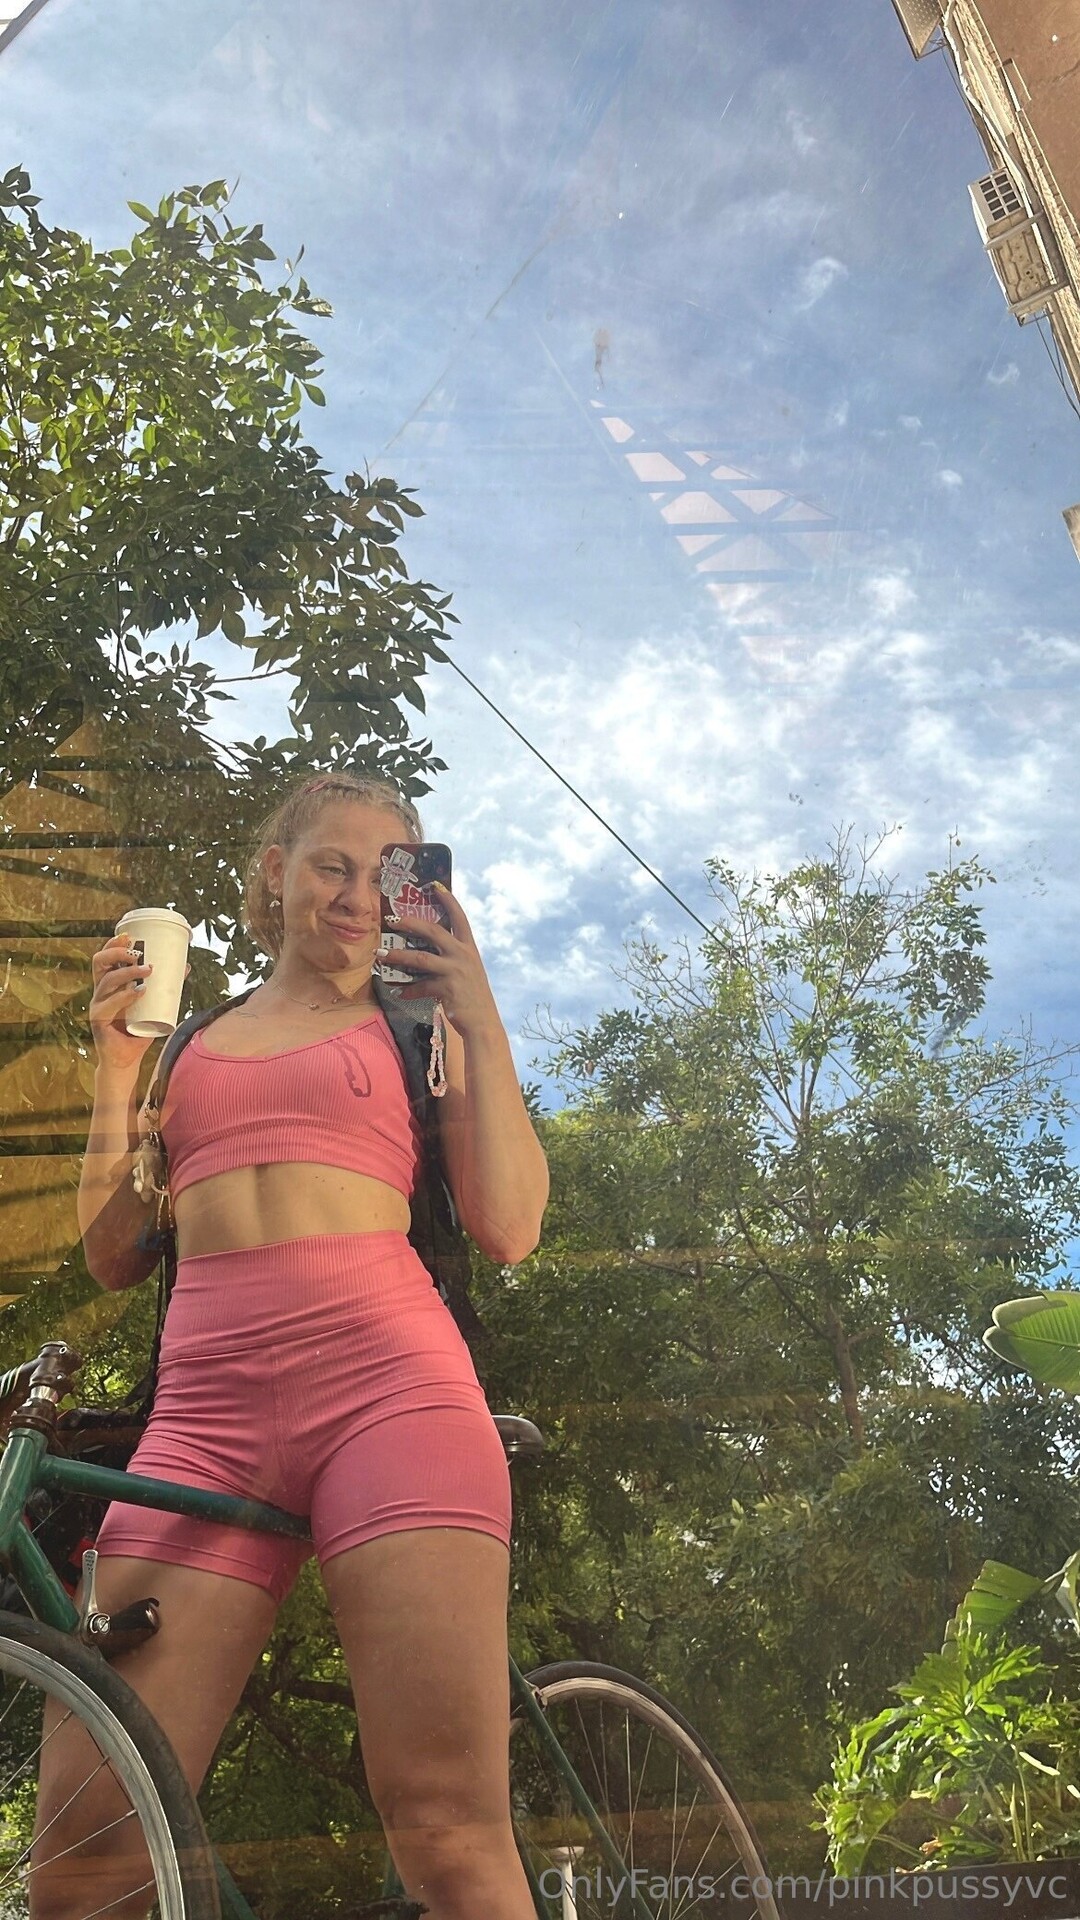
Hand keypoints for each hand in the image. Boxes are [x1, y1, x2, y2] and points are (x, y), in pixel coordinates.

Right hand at [88, 936, 190, 1073]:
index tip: (129, 935)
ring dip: (127, 973)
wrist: (126, 1060)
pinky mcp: (98, 1021)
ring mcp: (97, 1006)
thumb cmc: (138, 1031)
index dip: (113, 945)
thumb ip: (166, 988)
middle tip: (138, 952)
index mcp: (109, 985)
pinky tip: (139, 991)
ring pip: (106, 982)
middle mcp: (100, 993)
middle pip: (99, 964)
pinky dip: (125, 996)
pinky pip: (109, 1005)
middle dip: (116, 952)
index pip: (105, 959)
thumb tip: (186, 967)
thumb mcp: (154, 1006)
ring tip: (148, 970)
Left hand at [376, 887, 499, 1038]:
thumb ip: (453, 957)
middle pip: (433, 931)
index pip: (459, 917)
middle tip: (391, 920)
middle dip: (410, 923)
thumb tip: (426, 949)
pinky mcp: (446, 988)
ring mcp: (455, 971)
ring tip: (380, 955)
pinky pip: (420, 986)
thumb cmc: (473, 995)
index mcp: (469, 948)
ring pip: (420, 958)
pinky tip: (399, 992)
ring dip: (397, 956)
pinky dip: (408, 990)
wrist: (483, 1022)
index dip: (448, 900)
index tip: (434, 885)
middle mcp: (463, 955)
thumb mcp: (469, 970)